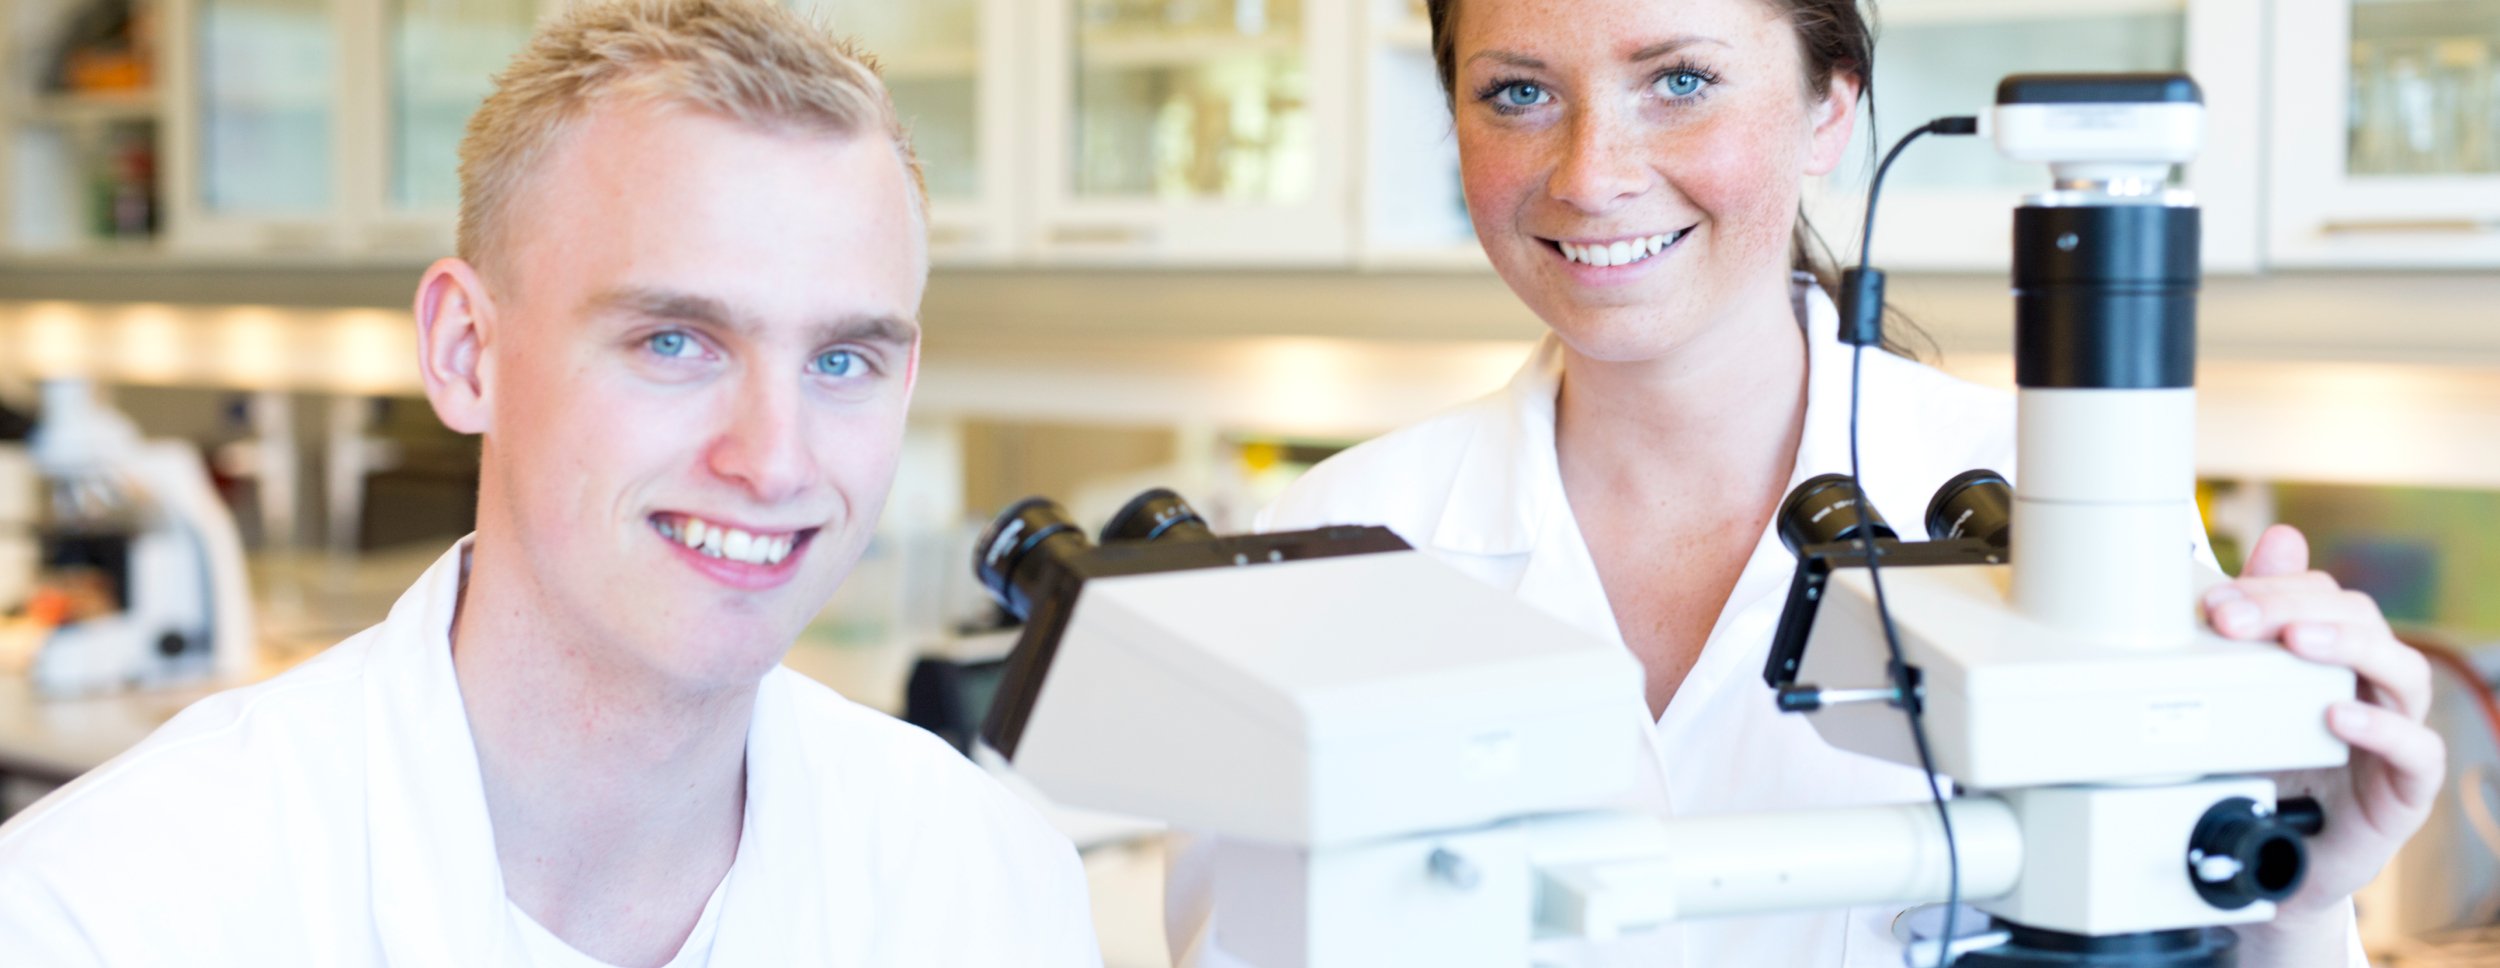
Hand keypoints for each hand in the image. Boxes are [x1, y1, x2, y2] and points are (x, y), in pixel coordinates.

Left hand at [2202, 524, 2444, 920]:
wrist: (2281, 864)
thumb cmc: (2271, 770)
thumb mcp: (2250, 694)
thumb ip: (2262, 620)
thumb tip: (2280, 537)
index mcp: (2335, 656)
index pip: (2323, 597)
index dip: (2273, 588)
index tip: (2215, 601)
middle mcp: (2371, 686)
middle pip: (2362, 621)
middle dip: (2295, 610)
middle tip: (2234, 619)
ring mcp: (2395, 735)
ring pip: (2402, 672)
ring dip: (2349, 648)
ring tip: (2299, 641)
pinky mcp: (2406, 789)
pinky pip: (2417, 751)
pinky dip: (2381, 730)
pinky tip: (2338, 716)